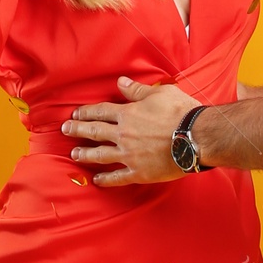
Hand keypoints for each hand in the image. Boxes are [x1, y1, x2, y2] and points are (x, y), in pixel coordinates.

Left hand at [64, 77, 197, 185]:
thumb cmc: (181, 112)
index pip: (100, 111)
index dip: (86, 112)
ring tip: (74, 154)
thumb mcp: (160, 93)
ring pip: (100, 154)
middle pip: (95, 131)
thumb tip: (121, 83)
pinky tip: (96, 180)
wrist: (196, 137)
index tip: (75, 113)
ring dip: (85, 154)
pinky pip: (117, 177)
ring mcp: (129, 155)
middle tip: (65, 130)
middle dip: (78, 130)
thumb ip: (137, 91)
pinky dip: (105, 179)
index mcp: (128, 114)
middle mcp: (123, 134)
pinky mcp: (139, 172)